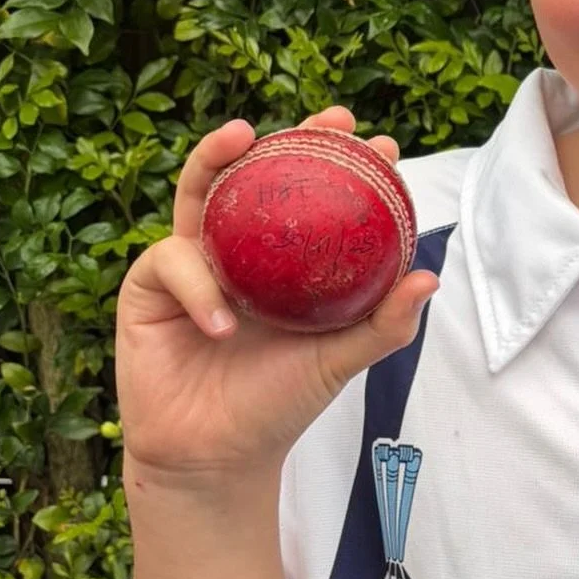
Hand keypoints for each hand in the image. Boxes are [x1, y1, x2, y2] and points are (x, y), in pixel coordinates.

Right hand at [115, 105, 439, 486]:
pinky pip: (172, 262)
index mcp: (281, 262)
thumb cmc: (279, 404)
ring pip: (199, 193)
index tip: (381, 144)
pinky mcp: (148, 287)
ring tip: (241, 136)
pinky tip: (223, 322)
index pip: (310, 199)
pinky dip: (199, 287)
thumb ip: (384, 323)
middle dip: (287, 138)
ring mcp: (191, 263)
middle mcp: (236, 251)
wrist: (217, 457)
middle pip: (255, 178)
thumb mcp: (340, 360)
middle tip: (326, 121)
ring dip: (215, 158)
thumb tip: (430, 277)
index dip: (340, 164)